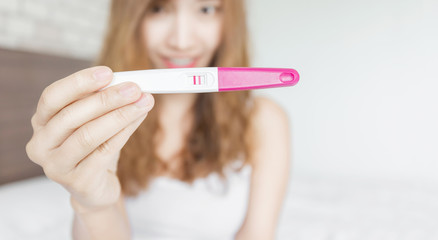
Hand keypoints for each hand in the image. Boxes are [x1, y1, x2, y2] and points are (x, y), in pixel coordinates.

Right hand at [26, 66, 153, 210]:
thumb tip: (125, 82)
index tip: (107, 73)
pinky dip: (125, 132)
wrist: (95, 189)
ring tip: (144, 102)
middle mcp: (41, 146)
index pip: (52, 97)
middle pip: (72, 116)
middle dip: (106, 99)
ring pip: (89, 135)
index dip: (79, 83)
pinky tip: (138, 119)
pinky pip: (105, 152)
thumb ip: (99, 102)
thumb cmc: (93, 149)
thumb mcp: (92, 122)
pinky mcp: (78, 182)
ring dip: (120, 115)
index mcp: (41, 124)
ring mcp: (56, 167)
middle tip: (134, 89)